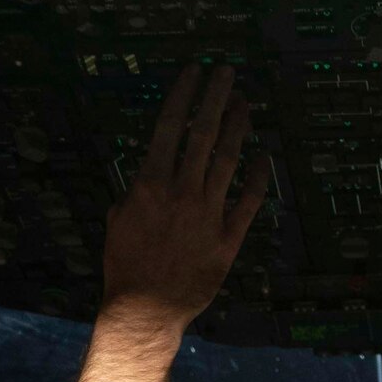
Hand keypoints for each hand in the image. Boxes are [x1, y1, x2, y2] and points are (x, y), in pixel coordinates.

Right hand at [79, 65, 269, 381]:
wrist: (145, 310)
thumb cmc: (125, 266)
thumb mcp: (118, 221)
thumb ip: (133, 193)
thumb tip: (144, 177)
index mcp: (150, 184)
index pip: (169, 127)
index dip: (183, 95)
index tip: (194, 71)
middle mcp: (181, 192)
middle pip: (202, 134)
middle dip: (215, 98)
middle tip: (227, 72)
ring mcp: (207, 214)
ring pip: (228, 160)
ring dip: (238, 128)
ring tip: (245, 103)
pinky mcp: (228, 239)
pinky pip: (248, 202)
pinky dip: (257, 177)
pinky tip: (263, 155)